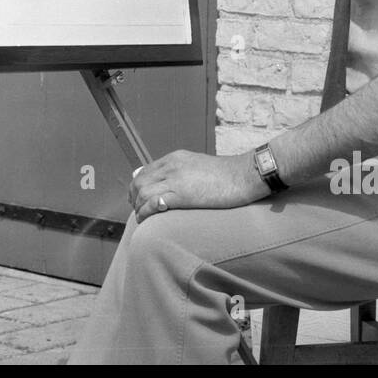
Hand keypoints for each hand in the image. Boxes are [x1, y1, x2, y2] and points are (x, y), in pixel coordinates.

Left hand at [129, 150, 269, 222]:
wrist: (244, 175)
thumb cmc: (226, 176)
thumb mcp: (198, 166)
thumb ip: (182, 172)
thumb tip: (170, 186)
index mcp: (175, 158)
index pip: (145, 171)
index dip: (137, 187)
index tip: (137, 199)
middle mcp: (172, 166)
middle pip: (139, 181)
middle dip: (133, 198)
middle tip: (137, 210)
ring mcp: (176, 178)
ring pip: (143, 192)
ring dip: (138, 207)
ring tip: (142, 217)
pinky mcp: (182, 193)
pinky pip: (154, 202)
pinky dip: (145, 212)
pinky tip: (146, 219)